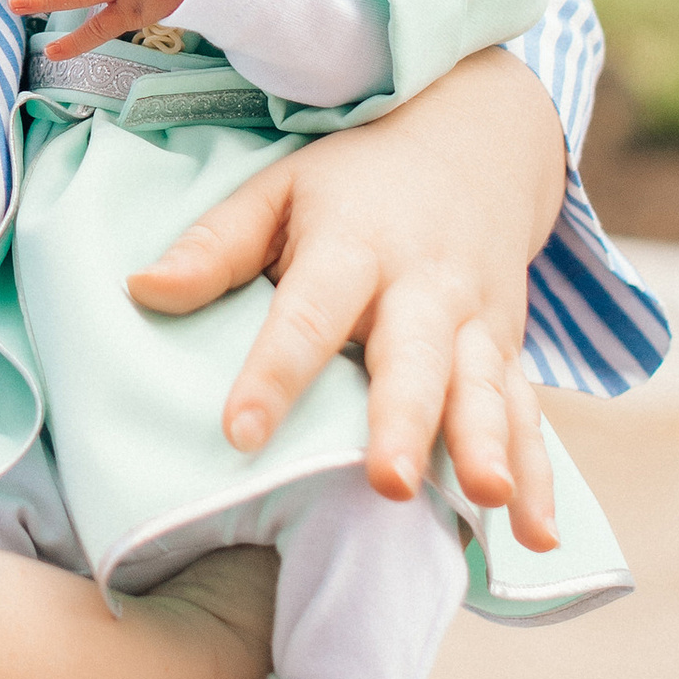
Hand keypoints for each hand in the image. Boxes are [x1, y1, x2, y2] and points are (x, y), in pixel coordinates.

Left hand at [124, 46, 565, 549]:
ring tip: (487, 500)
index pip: (308, 313)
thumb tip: (140, 291)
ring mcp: (476, 321)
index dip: (274, 373)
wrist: (473, 143)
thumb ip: (216, 245)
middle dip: (404, 421)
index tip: (239, 432)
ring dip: (486, 447)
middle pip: (414, 359)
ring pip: (483, 389)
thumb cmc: (354, 182)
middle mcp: (423, 286)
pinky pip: (527, 414)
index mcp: (353, 245)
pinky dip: (538, 474)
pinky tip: (537, 535)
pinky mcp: (510, 350)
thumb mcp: (279, 188)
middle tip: (388, 483)